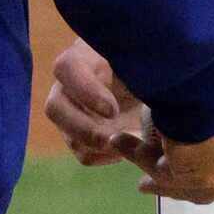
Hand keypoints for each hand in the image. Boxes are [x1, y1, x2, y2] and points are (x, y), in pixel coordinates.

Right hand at [44, 41, 162, 171]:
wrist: (158, 83)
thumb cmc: (151, 65)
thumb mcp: (148, 62)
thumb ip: (142, 70)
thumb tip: (143, 89)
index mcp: (85, 56)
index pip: (67, 68)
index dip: (85, 92)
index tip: (112, 110)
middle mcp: (70, 85)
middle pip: (55, 108)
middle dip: (85, 130)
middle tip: (116, 138)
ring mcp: (73, 114)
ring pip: (71, 137)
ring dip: (102, 146)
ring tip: (134, 143)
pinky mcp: (82, 137)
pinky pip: (86, 154)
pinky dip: (109, 156)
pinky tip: (131, 147)